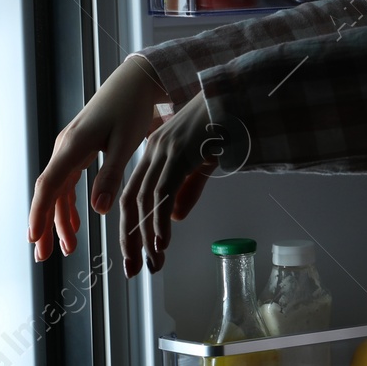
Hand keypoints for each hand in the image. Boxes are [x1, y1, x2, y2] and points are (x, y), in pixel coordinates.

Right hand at [27, 56, 199, 266]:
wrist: (134, 82)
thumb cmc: (131, 108)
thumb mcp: (126, 143)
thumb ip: (111, 175)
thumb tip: (97, 210)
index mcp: (73, 146)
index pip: (49, 186)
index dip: (40, 214)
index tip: (34, 238)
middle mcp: (65, 147)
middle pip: (48, 193)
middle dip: (44, 225)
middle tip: (44, 256)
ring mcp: (69, 148)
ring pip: (58, 190)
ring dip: (59, 219)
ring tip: (67, 247)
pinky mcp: (78, 149)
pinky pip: (67, 181)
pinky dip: (69, 204)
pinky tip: (76, 223)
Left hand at [118, 89, 223, 275]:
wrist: (236, 96)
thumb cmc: (223, 125)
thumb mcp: (202, 161)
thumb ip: (187, 189)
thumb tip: (173, 218)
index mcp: (155, 153)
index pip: (133, 196)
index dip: (130, 227)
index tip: (134, 255)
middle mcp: (153, 152)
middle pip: (131, 201)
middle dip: (129, 238)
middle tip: (132, 269)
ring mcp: (166, 152)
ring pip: (145, 201)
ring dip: (146, 236)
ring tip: (152, 261)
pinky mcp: (181, 153)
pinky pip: (164, 191)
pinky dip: (160, 219)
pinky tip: (162, 240)